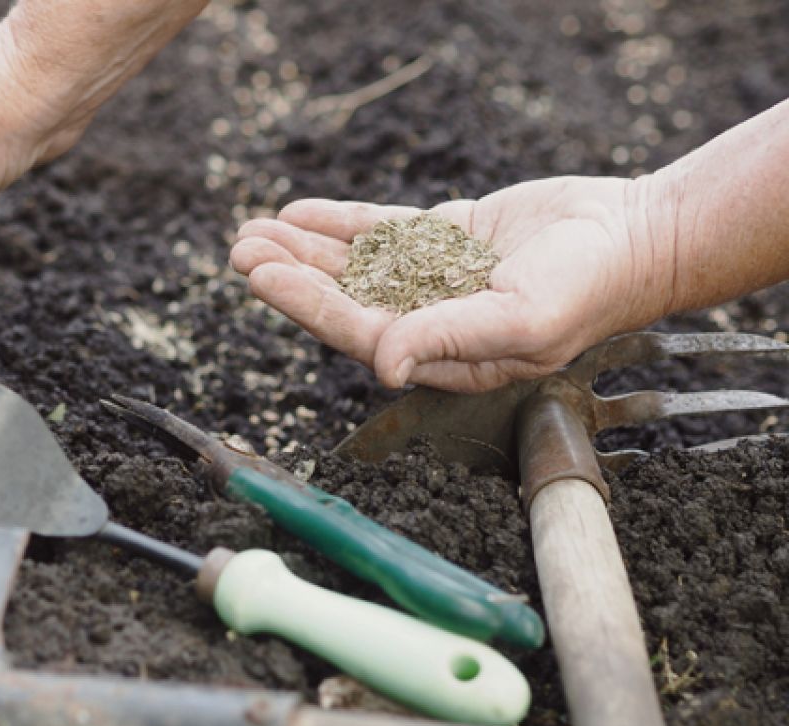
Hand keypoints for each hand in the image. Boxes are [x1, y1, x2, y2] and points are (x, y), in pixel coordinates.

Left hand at [230, 177, 673, 391]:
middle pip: (343, 298)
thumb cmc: (588, 290)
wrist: (636, 237)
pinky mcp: (447, 239)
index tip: (262, 274)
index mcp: (440, 354)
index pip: (356, 330)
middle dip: (290, 275)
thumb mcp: (521, 321)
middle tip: (240, 248)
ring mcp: (434, 278)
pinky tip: (301, 210)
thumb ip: (448, 339)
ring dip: (304, 248)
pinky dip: (342, 222)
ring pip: (354, 264)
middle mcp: (429, 321)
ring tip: (253, 229)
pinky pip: (382, 230)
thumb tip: (380, 364)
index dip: (305, 304)